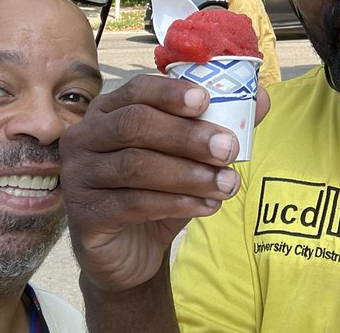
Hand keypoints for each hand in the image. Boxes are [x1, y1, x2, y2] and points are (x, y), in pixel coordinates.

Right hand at [60, 73, 270, 292]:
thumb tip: (262, 98)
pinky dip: (176, 203)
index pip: (137, 89)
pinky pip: (133, 204)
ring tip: (228, 184)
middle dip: (187, 136)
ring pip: (136, 166)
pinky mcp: (83, 214)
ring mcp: (78, 176)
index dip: (171, 92)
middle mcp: (86, 137)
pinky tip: (207, 206)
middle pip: (135, 125)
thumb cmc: (158, 190)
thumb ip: (221, 125)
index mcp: (109, 110)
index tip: (206, 100)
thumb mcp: (190, 157)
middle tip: (229, 149)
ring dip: (189, 174)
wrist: (130, 249)